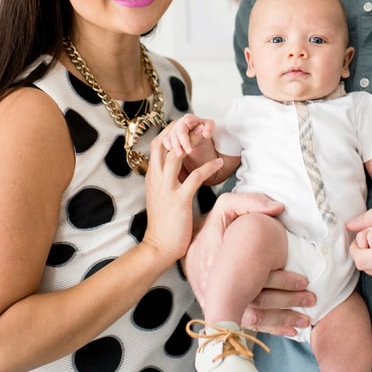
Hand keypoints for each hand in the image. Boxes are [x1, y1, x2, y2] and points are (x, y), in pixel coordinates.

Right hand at [141, 133, 221, 261]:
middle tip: (199, 123)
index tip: (188, 125)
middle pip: (164, 143)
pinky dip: (208, 167)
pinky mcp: (179, 200)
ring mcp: (166, 188)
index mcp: (152, 175)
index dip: (173, 131)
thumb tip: (180, 167)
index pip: (158, 143)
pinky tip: (218, 163)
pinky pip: (194, 177)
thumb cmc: (164, 222)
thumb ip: (167, 179)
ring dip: (193, 142)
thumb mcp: (161, 195)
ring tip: (208, 135)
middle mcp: (156, 178)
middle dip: (180, 129)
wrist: (159, 247)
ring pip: (176, 156)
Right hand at [159, 113, 213, 155]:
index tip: (188, 127)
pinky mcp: (170, 137)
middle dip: (182, 141)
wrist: (198, 135)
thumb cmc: (204, 129)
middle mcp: (180, 123)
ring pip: (171, 137)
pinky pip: (166, 140)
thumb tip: (206, 133)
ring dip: (175, 146)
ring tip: (180, 154)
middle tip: (189, 150)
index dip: (188, 124)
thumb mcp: (210, 127)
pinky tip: (170, 149)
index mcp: (190, 118)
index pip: (188, 120)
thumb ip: (209, 128)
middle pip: (178, 131)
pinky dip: (168, 144)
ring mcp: (174, 130)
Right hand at [184, 192, 315, 336]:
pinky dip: (267, 328)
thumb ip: (251, 202)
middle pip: (252, 299)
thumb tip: (277, 208)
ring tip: (304, 319)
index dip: (279, 280)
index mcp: (216, 255)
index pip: (249, 274)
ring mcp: (213, 298)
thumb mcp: (228, 205)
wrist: (188, 243)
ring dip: (279, 320)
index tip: (302, 280)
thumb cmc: (214, 224)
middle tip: (310, 297)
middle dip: (285, 302)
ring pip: (249, 317)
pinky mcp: (216, 308)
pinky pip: (242, 323)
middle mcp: (212, 282)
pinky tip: (287, 330)